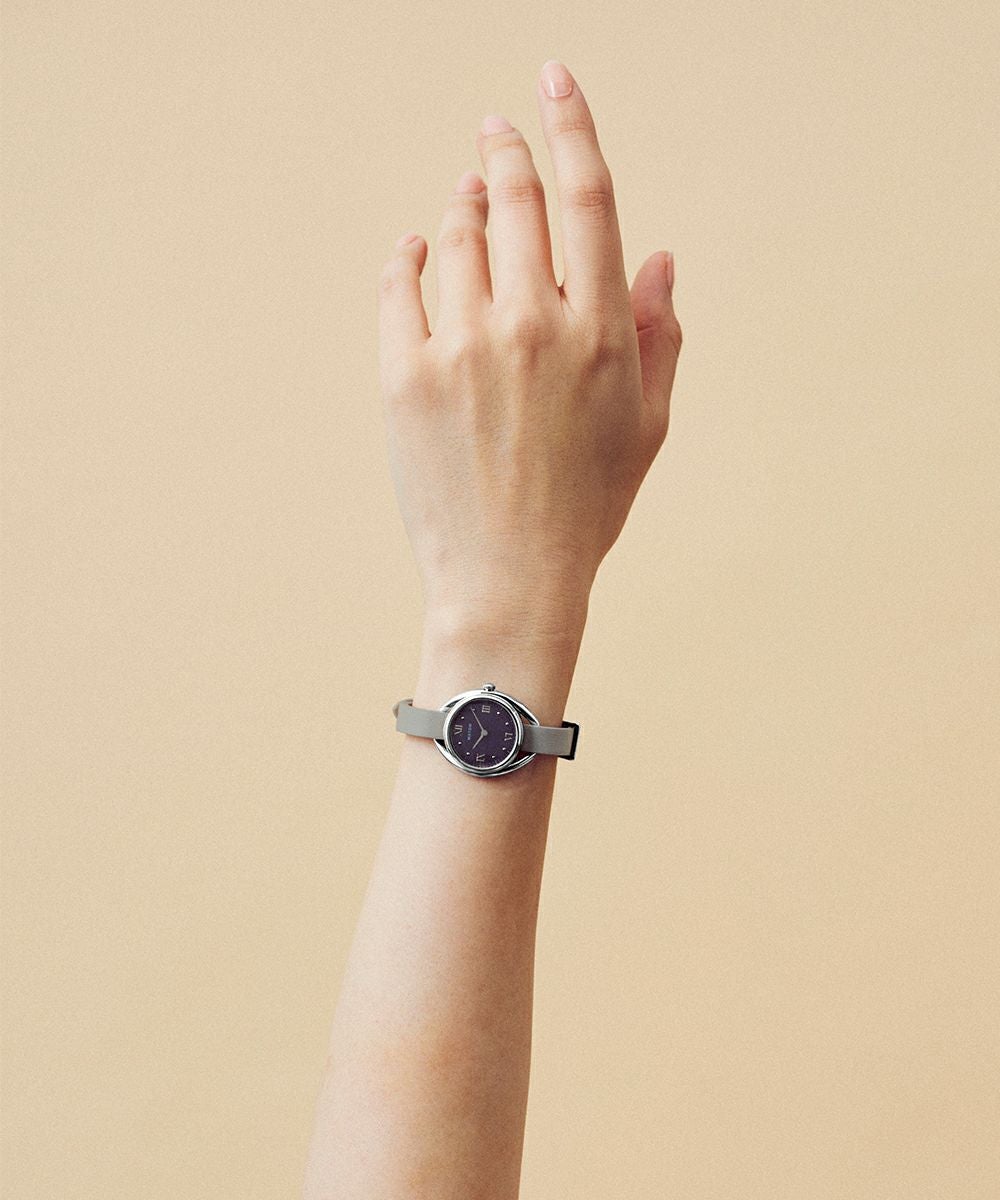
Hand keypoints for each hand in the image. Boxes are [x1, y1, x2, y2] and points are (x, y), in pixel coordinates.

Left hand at [377, 60, 681, 640]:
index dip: (571, 125)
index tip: (551, 80)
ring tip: (463, 199)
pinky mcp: (403, 375)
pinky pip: (399, 284)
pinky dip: (407, 254)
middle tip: (493, 131)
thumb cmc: (585, 507)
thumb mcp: (645, 425)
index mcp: (601, 332)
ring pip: (454, 235)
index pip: (588, 197)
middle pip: (514, 198)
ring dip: (459, 204)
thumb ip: (658, 334)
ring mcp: (462, 347)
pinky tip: (415, 247)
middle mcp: (533, 325)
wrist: (507, 579)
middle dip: (503, 151)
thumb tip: (659, 257)